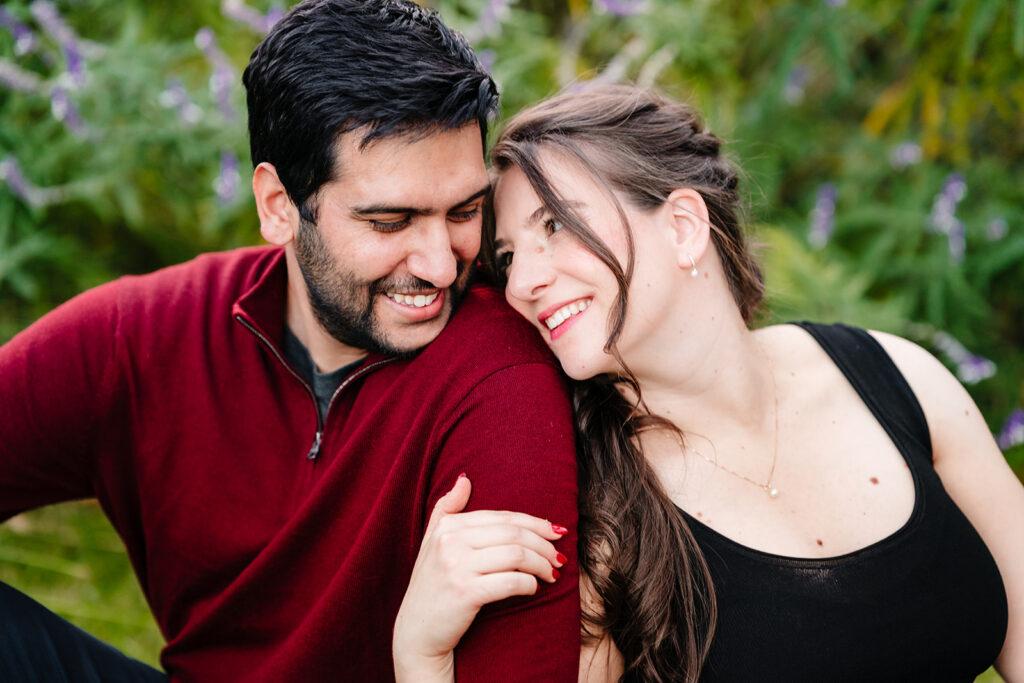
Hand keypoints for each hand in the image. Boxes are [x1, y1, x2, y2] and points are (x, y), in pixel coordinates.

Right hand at [392, 474, 568, 681]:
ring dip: (541, 564)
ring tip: (552, 574)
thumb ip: (447, 508)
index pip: (504, 517)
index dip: (536, 523)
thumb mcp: (431, 542)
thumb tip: (464, 479)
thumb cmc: (431, 586)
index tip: (557, 533)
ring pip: (516, 555)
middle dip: (544, 544)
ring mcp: (456, 566)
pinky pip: (511, 581)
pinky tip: (533, 588)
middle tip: (559, 557)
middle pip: (514, 534)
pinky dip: (529, 583)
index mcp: (448, 526)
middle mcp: (450, 541)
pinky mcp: (465, 593)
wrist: (416, 633)